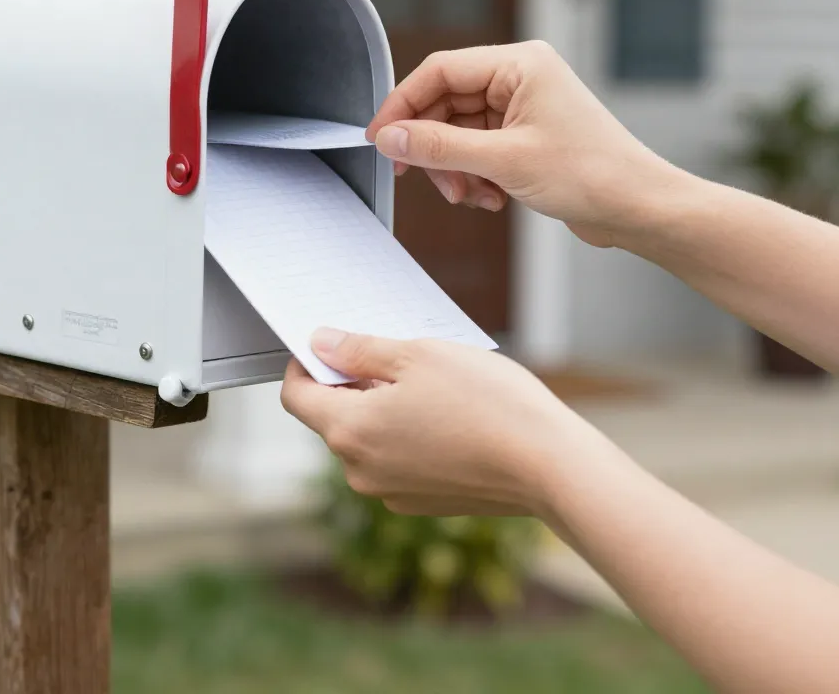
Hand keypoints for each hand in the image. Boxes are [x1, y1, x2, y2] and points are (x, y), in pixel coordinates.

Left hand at [281, 328, 604, 518]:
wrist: (550, 466)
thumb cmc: (487, 403)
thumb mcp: (417, 355)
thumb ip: (359, 350)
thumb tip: (320, 343)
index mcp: (350, 432)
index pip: (296, 397)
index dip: (306, 364)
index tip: (329, 344)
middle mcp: (361, 471)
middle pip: (334, 418)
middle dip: (354, 383)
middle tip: (396, 353)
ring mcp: (391, 492)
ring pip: (368, 438)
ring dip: (384, 407)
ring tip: (430, 382)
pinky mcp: (422, 502)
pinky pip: (397, 459)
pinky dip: (408, 434)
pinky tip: (447, 414)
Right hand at [367, 41, 676, 246]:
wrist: (638, 208)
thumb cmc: (592, 174)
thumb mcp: (503, 161)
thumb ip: (439, 147)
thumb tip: (391, 138)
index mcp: (519, 64)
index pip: (440, 71)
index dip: (403, 104)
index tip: (380, 138)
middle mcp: (519, 79)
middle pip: (445, 103)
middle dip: (432, 146)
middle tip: (420, 176)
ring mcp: (522, 107)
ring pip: (458, 132)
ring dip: (454, 168)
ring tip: (468, 195)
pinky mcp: (524, 136)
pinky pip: (477, 149)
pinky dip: (473, 175)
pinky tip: (490, 198)